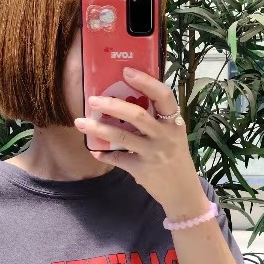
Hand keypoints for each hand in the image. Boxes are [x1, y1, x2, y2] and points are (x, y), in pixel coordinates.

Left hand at [74, 68, 211, 220]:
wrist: (183, 192)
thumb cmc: (175, 158)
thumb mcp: (173, 135)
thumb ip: (156, 119)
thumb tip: (125, 99)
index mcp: (173, 122)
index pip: (163, 96)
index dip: (146, 82)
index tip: (126, 71)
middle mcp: (164, 136)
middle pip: (137, 115)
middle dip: (112, 105)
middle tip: (93, 99)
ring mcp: (153, 154)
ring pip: (122, 137)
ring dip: (99, 128)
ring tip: (80, 122)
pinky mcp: (142, 170)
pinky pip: (118, 159)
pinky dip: (104, 154)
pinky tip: (95, 151)